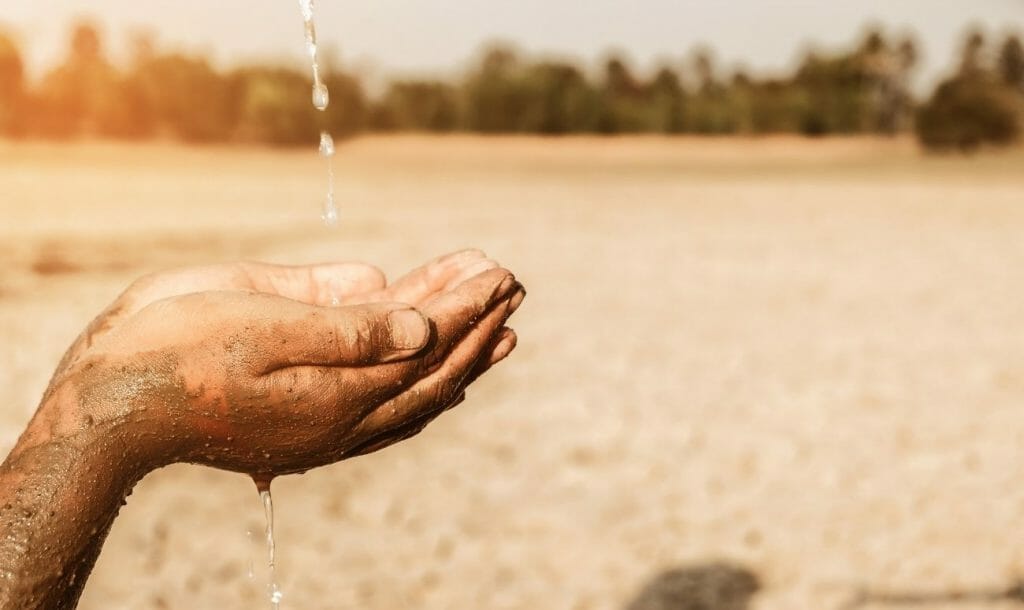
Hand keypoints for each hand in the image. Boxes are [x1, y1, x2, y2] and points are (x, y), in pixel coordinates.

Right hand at [27, 251, 524, 476]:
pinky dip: (425, 389)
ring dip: (463, 355)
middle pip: (433, 368)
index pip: (426, 342)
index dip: (465, 304)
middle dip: (474, 321)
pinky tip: (442, 372)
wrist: (112, 409)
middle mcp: (344, 419)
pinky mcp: (310, 429)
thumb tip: (422, 327)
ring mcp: (329, 430)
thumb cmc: (174, 351)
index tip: (500, 271)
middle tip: (512, 282)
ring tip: (503, 325)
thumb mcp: (259, 323)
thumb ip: (346, 327)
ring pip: (417, 392)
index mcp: (338, 391)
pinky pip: (389, 413)